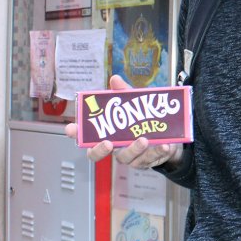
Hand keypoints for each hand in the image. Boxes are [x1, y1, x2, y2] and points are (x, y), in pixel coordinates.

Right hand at [63, 75, 184, 168]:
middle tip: (108, 143)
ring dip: (135, 149)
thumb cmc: (143, 121)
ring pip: (127, 157)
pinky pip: (151, 158)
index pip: (86, 137)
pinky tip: (163, 145)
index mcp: (107, 134)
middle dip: (100, 150)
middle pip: (98, 154)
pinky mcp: (148, 160)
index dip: (77, 134)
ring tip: (143, 139)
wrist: (169, 137)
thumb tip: (115, 79)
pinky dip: (157, 151)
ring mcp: (130, 156)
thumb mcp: (134, 105)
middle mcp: (115, 148)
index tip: (71, 129)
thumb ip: (124, 94)